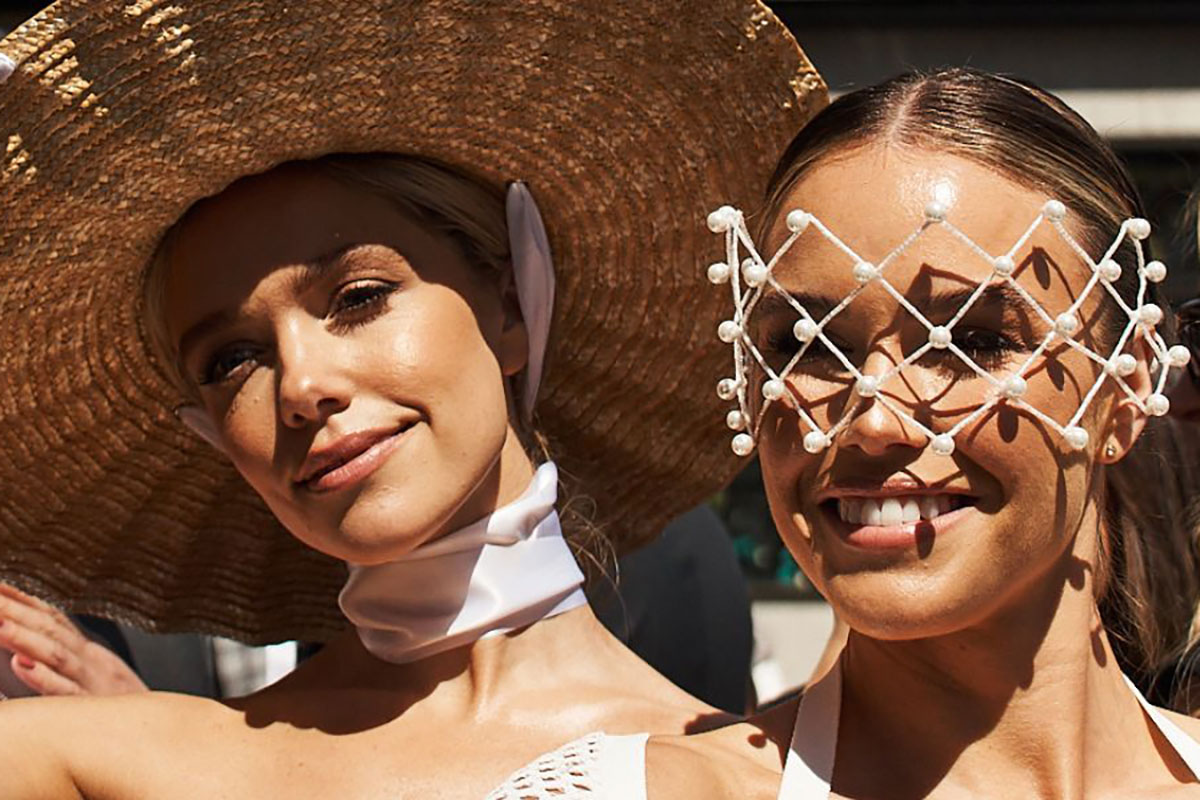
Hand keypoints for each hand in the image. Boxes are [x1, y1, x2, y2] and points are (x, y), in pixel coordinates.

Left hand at [0, 584, 146, 695]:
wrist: (162, 731)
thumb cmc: (122, 708)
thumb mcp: (97, 675)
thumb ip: (67, 657)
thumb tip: (24, 651)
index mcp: (85, 651)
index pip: (50, 617)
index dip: (24, 598)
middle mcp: (88, 660)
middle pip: (49, 630)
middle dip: (16, 611)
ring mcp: (91, 681)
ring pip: (56, 655)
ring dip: (26, 639)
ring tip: (0, 625)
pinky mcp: (94, 707)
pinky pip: (66, 693)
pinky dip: (44, 679)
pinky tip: (23, 667)